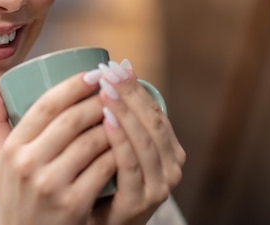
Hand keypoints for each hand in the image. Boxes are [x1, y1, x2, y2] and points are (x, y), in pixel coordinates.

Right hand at [0, 73, 116, 224]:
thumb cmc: (16, 198)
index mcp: (13, 148)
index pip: (46, 106)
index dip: (73, 85)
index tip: (93, 72)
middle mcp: (28, 165)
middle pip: (71, 120)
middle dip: (98, 100)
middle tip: (115, 88)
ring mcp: (51, 185)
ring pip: (91, 142)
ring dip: (112, 124)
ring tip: (124, 113)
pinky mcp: (74, 204)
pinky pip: (103, 168)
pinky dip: (118, 152)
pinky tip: (126, 143)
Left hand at [89, 60, 185, 224]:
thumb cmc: (103, 184)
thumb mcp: (117, 150)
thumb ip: (117, 122)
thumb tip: (98, 74)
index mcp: (168, 149)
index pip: (154, 110)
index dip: (135, 87)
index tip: (115, 66)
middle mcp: (171, 167)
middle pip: (151, 122)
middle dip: (129, 94)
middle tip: (108, 72)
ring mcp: (157, 187)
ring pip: (144, 141)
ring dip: (124, 112)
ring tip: (105, 91)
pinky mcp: (139, 203)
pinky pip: (130, 166)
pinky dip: (119, 141)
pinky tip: (106, 122)